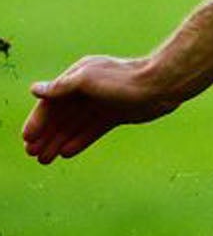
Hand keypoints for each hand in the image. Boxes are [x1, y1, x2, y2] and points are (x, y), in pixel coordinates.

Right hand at [23, 55, 179, 163]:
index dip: (38, 120)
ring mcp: (103, 102)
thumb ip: (61, 87)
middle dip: (46, 135)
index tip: (27, 139)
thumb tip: (34, 90)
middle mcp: (89, 89)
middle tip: (32, 154)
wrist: (162, 86)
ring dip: (58, 141)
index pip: (52, 102)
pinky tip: (67, 153)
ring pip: (75, 125)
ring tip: (44, 160)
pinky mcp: (117, 114)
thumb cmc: (124, 80)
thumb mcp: (88, 80)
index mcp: (79, 76)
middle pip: (62, 115)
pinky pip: (93, 130)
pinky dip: (80, 140)